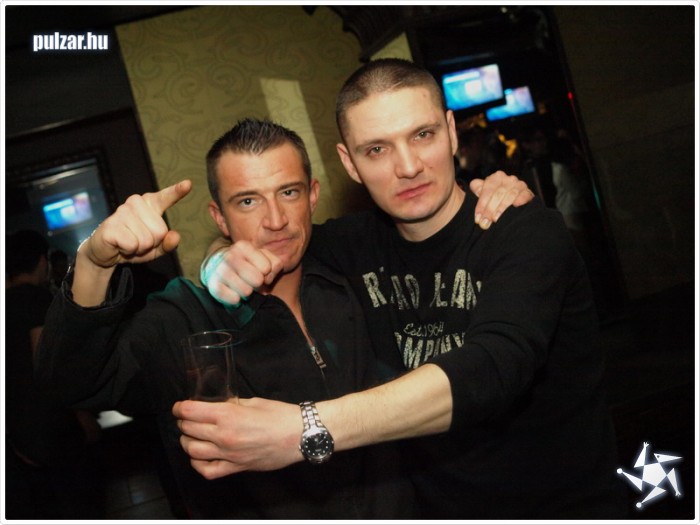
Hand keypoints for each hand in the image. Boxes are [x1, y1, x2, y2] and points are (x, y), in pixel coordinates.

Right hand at [81, 180, 191, 267]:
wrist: (105, 252)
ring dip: (139, 248)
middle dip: (151, 244)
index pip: (165, 197)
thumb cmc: (132, 245)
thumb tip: (175, 236)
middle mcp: (136, 203)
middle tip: (136, 241)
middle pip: (160, 232)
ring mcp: (122, 212)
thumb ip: (168, 244)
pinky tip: (120, 245)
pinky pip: (133, 244)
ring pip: (147, 240)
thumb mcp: (155, 248)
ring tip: (128, 242)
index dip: (177, 191)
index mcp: (149, 205)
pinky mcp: (112, 224)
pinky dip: (128, 250)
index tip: (188, 184)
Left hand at [173, 397, 301, 478]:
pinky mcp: (236, 467)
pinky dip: (197, 464)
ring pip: (193, 451)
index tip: (179, 406)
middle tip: (186, 418)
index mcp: (228, 415)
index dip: (180, 407)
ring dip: (186, 441)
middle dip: (183, 422)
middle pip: (189, 429)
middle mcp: (224, 436)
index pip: (190, 412)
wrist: (300, 435)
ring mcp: (229, 454)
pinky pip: (208, 470)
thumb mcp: (253, 401)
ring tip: (190, 435)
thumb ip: (232, 404)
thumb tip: (220, 405)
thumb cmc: (280, 415)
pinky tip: (198, 456)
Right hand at [204, 241, 282, 305]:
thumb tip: (267, 277)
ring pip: (246, 291)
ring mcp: (220, 270)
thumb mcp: (264, 258)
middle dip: (258, 284)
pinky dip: (237, 300)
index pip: (266, 267)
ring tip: (244, 287)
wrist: (219, 267)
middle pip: (257, 280)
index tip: (260, 271)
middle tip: (252, 281)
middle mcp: (229, 256)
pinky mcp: (213, 285)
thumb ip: (275, 264)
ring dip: (248, 293)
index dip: (267, 273)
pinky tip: (235, 295)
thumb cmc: (248, 264)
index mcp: (243, 247)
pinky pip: (233, 299)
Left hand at [470, 171, 533, 229]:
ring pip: (510, 195)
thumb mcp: (484, 193)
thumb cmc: (495, 198)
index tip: (478, 217)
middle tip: (485, 222)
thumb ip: (477, 189)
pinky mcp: (528, 192)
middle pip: (498, 193)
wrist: (514, 201)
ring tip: (495, 219)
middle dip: (490, 209)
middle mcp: (508, 179)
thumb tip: (474, 190)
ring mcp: (519, 184)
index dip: (481, 204)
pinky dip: (520, 199)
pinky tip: (516, 205)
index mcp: (495, 178)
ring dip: (501, 208)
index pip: (487, 190)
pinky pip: (524, 195)